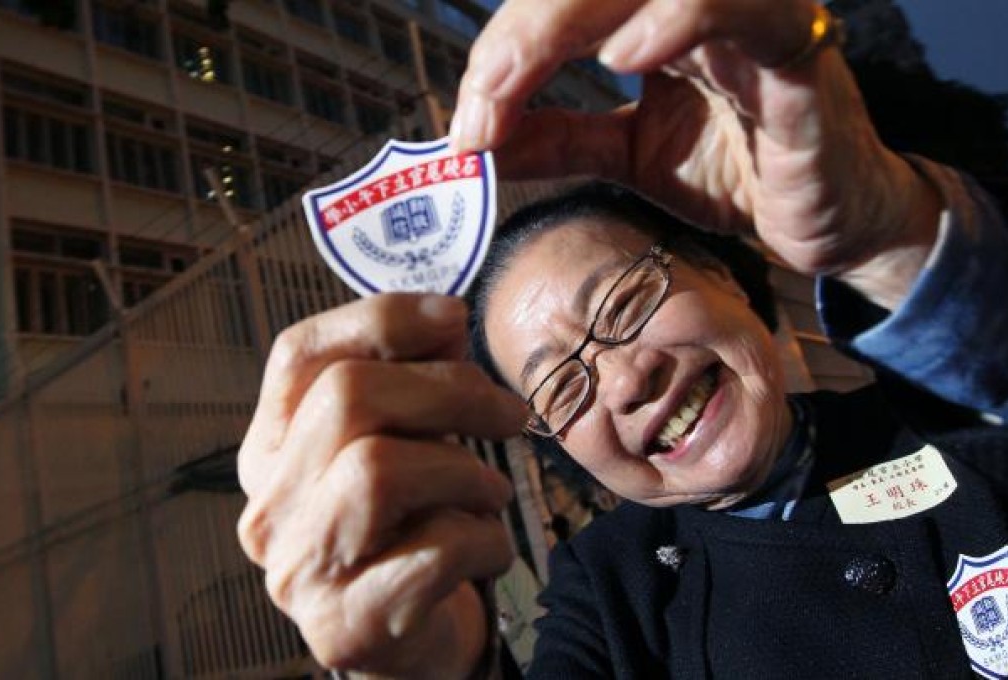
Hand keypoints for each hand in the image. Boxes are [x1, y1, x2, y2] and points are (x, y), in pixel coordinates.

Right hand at [236, 294, 526, 676]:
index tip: (455, 318)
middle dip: (448, 390)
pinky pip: (431, 551)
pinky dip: (484, 539)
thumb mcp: (402, 441)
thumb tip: (447, 321)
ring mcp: (298, 569)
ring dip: (464, 470)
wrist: (405, 638)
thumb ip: (412, 379)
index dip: (381, 319)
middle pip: (345, 397)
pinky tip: (490, 547)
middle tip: (507, 412)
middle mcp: (269, 504)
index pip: (300, 354)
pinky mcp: (346, 625)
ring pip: (378, 470)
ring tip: (490, 490)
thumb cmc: (406, 525)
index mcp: (271, 446)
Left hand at [451, 0, 940, 306]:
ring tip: (516, 82)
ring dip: (567, 18)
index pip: (564, 3)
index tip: (464, 125)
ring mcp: (751, 15)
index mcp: (657, 14)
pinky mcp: (797, 49)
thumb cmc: (740, 173)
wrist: (831, 222)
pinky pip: (743, 6)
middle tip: (477, 103)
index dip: (503, 52)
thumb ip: (559, 140)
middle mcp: (699, 2)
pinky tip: (624, 59)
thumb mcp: (629, 157)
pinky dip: (678, 19)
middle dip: (519, 34)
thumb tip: (474, 145)